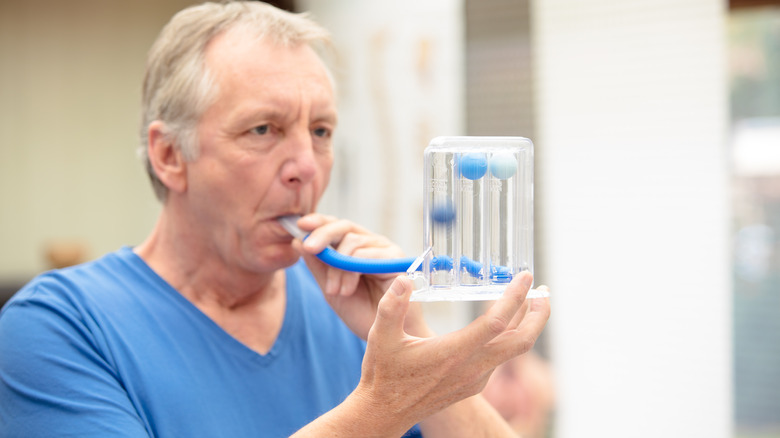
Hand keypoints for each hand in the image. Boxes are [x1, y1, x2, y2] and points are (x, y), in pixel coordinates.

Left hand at [292, 214, 423, 338]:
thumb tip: (298, 241)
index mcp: (356, 247)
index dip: (319, 222)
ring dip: (337, 267)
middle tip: (309, 248)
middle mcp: (371, 244)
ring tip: (334, 290)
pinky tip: (346, 291)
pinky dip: (351, 272)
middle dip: (323, 235)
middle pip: (345, 226)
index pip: (336, 226)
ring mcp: (385, 249)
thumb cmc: (362, 312)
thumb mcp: (331, 288)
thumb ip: (317, 265)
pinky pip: (367, 255)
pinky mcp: (396, 258)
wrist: (386, 335)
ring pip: (353, 242)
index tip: (300, 225)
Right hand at [352, 272, 549, 434]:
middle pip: (521, 342)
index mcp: (453, 353)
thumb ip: (392, 305)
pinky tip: (505, 322)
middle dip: (539, 315)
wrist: (385, 413)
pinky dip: (510, 336)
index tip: (524, 277)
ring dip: (527, 325)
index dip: (514, 298)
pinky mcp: (473, 384)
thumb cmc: (383, 374)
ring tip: (533, 300)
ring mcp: (475, 378)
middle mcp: (471, 368)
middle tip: (545, 292)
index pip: (496, 323)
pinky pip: (501, 357)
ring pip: (513, 350)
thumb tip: (405, 279)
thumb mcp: (381, 336)